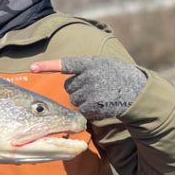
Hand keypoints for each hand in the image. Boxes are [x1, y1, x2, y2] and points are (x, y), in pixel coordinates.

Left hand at [31, 56, 146, 119]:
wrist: (141, 94)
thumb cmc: (123, 79)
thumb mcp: (107, 65)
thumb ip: (88, 68)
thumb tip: (69, 75)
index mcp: (92, 63)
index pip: (66, 63)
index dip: (48, 65)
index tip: (32, 67)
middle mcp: (90, 75)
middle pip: (69, 87)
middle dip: (78, 90)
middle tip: (96, 89)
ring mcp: (91, 91)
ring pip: (74, 100)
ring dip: (84, 101)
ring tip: (102, 97)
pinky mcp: (94, 105)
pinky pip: (83, 110)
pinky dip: (90, 110)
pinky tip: (104, 105)